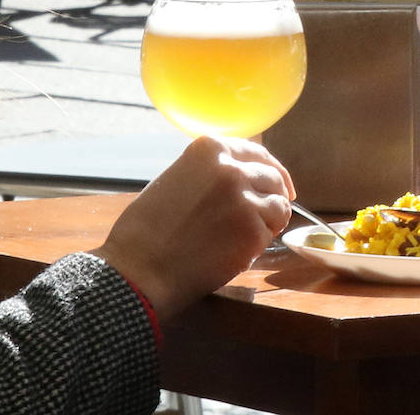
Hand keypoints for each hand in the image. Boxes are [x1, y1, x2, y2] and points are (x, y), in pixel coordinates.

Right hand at [90, 135, 294, 321]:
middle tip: (269, 214)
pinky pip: (271, 233)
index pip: (257, 153)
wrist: (139, 269)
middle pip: (273, 177)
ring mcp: (245, 198)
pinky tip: (238, 251)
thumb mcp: (177, 179)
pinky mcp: (253, 231)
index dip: (271, 169)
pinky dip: (261, 243)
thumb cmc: (147, 230)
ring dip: (270, 220)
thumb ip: (210, 172)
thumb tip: (242, 177)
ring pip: (280, 205)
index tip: (280, 183)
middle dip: (274, 196)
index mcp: (210, 149)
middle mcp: (232, 167)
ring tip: (246, 236)